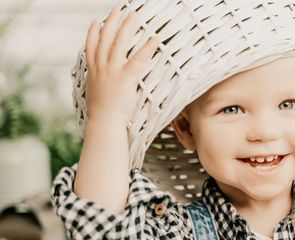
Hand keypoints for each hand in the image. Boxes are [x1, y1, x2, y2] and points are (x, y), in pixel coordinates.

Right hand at [85, 6, 159, 125]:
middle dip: (112, 21)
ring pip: (119, 42)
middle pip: (105, 38)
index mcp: (93, 71)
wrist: (104, 123)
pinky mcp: (125, 77)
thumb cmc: (102, 114)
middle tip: (118, 9)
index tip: (97, 21)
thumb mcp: (96, 95)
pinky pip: (138, 58)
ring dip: (127, 26)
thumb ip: (98, 85)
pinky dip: (147, 47)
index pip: (91, 46)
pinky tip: (155, 39)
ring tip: (135, 15)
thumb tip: (99, 85)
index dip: (93, 32)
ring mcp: (112, 70)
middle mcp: (101, 67)